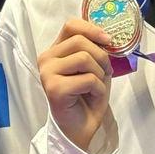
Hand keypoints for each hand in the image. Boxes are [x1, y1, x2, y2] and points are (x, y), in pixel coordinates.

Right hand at [38, 19, 113, 152]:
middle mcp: (46, 59)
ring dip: (100, 73)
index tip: (108, 40)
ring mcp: (47, 73)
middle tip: (105, 72)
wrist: (81, 128)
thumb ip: (95, 49)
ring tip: (97, 86)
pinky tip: (92, 97)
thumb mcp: (95, 66)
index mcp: (55, 50)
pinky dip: (98, 88)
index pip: (71, 26)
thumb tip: (108, 36)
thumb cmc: (88, 96)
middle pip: (80, 41)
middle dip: (101, 56)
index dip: (92, 29)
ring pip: (84, 58)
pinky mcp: (54, 89)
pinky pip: (87, 79)